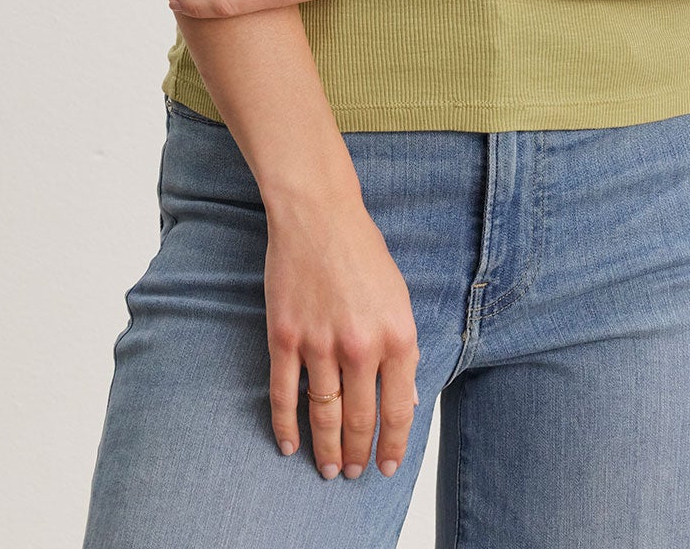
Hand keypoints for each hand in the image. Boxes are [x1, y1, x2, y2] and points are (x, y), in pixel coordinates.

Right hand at [265, 200, 421, 480]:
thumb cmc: (362, 251)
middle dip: (359, 453)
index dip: (392, 445)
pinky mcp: (285, 337)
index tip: (386, 467)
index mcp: (397, 336)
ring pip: (324, 414)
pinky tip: (290, 445)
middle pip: (360, 419)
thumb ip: (403, 350)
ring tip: (329, 468)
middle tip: (354, 473)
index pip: (398, 410)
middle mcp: (361, 346)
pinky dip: (285, 425)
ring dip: (326, 448)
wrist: (318, 215)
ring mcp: (320, 343)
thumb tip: (405, 399)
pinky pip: (284, 394)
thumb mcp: (399, 298)